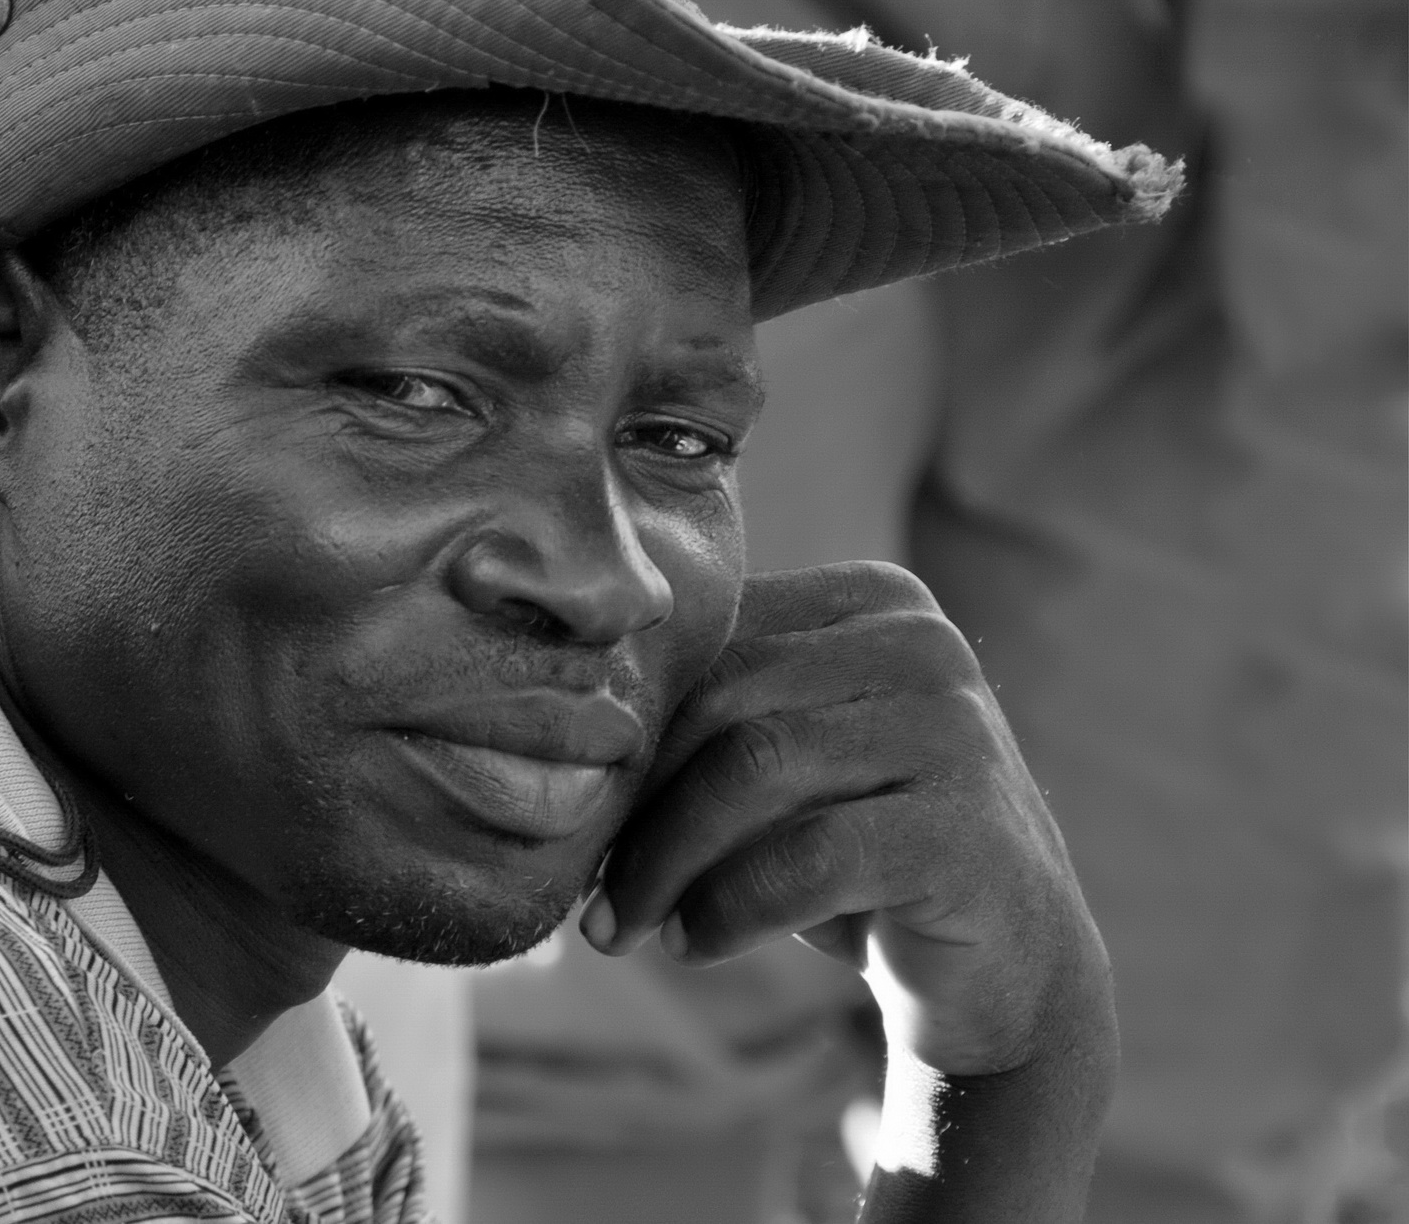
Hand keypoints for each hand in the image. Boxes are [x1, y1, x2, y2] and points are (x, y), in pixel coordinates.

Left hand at [582, 560, 1111, 1083]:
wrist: (1007, 965)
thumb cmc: (858, 854)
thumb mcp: (784, 767)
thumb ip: (707, 721)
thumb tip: (559, 739)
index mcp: (869, 601)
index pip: (709, 644)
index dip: (626, 735)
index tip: (573, 811)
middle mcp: (920, 643)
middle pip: (720, 701)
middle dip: (635, 805)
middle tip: (587, 891)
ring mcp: (955, 729)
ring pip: (752, 769)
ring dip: (665, 863)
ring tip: (623, 928)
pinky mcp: (965, 829)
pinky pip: (807, 857)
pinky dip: (728, 908)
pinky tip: (693, 944)